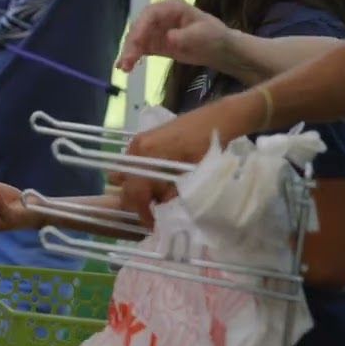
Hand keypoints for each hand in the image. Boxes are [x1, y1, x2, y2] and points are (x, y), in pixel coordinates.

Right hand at [111, 97, 250, 224]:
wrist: (217, 120)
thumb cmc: (207, 147)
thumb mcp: (193, 177)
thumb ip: (173, 195)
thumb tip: (162, 212)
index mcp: (147, 156)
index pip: (135, 193)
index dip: (143, 213)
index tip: (152, 225)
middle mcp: (137, 148)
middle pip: (127, 184)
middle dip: (138, 202)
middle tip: (155, 213)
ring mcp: (138, 142)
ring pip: (128, 175)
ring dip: (139, 189)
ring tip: (156, 197)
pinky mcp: (144, 139)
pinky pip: (134, 165)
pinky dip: (142, 177)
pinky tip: (159, 182)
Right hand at [117, 0, 230, 71]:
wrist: (220, 50)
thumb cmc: (214, 37)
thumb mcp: (202, 35)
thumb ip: (184, 36)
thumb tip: (168, 37)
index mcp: (172, 6)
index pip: (150, 14)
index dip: (140, 28)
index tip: (136, 43)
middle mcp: (160, 15)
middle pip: (140, 26)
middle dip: (131, 43)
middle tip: (126, 61)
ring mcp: (156, 29)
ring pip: (137, 38)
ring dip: (129, 52)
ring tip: (124, 68)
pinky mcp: (156, 42)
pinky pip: (141, 48)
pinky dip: (133, 56)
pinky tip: (125, 66)